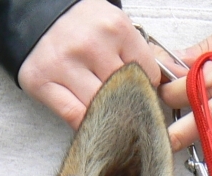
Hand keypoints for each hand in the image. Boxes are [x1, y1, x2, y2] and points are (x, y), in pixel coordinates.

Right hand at [18, 0, 160, 129]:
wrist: (37, 15)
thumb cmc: (81, 25)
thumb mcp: (115, 27)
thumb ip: (142, 52)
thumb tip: (175, 77)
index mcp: (114, 28)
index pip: (146, 73)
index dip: (147, 88)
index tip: (141, 94)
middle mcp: (90, 46)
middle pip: (124, 92)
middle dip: (128, 105)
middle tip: (127, 112)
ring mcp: (64, 65)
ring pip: (100, 107)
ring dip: (107, 117)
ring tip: (108, 117)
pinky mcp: (42, 82)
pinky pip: (73, 115)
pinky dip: (86, 124)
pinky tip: (91, 123)